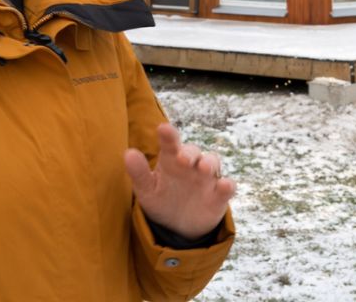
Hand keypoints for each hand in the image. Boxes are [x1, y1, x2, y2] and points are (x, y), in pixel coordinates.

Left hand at [124, 123, 235, 239]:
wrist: (178, 227)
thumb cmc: (161, 200)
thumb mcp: (146, 190)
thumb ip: (138, 172)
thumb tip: (128, 153)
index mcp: (171, 160)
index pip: (170, 143)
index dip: (168, 135)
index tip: (163, 128)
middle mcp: (191, 165)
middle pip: (194, 151)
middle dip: (190, 152)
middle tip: (182, 158)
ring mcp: (206, 179)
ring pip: (213, 163)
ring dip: (210, 163)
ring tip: (203, 168)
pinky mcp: (218, 196)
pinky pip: (227, 187)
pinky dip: (227, 185)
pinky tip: (225, 186)